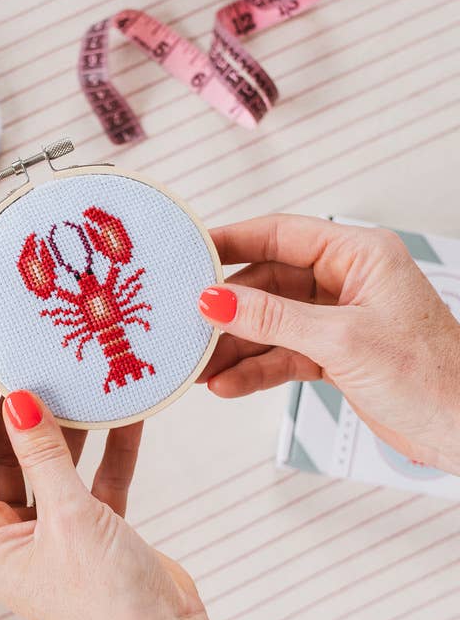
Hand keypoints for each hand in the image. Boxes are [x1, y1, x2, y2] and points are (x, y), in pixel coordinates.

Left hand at [0, 361, 340, 619]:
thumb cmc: (108, 604)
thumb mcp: (70, 518)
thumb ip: (45, 455)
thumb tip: (19, 400)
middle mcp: (14, 537)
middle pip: (9, 456)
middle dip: (21, 409)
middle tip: (28, 356)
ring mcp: (55, 533)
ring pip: (53, 463)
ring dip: (68, 425)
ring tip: (72, 373)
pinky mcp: (94, 532)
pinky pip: (93, 479)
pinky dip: (108, 450)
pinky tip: (124, 413)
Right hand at [199, 215, 459, 473]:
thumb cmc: (432, 376)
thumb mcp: (342, 339)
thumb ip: (273, 318)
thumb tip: (216, 300)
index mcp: (360, 255)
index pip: (282, 235)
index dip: (232, 242)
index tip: (190, 253)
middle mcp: (348, 280)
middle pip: (269, 283)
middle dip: (228, 309)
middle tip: (187, 322)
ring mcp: (340, 318)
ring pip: (272, 323)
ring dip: (236, 346)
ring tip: (200, 364)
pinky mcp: (336, 354)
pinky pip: (283, 353)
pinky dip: (256, 369)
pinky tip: (228, 384)